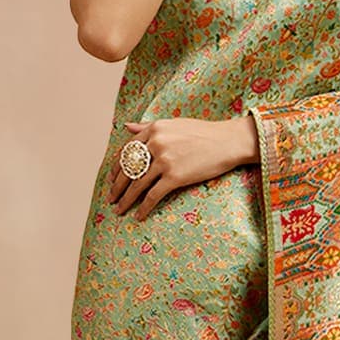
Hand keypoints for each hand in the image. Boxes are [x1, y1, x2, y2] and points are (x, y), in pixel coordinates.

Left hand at [112, 115, 255, 218]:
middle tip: (111, 198)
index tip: (111, 179)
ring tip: (120, 209)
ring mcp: (165, 160)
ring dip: (126, 200)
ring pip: (138, 184)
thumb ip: (148, 126)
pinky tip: (139, 215)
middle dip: (117, 186)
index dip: (116, 168)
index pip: (126, 151)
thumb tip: (127, 126)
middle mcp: (156, 143)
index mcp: (154, 129)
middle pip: (128, 169)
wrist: (228, 141)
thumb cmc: (204, 132)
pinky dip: (144, 207)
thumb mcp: (174, 124)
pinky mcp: (175, 176)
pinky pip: (153, 195)